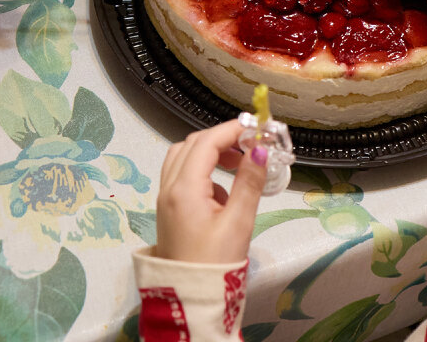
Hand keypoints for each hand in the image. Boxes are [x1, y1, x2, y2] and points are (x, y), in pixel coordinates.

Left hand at [155, 120, 268, 263]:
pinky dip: (203, 171)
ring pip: (184, 158)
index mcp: (184, 188)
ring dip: (210, 152)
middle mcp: (169, 188)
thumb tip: (260, 150)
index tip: (258, 128)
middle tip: (251, 144)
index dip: (232, 130)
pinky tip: (225, 192)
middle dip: (222, 138)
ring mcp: (166, 199)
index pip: (206, 142)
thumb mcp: (239, 222)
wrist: (189, 299)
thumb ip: (249, 182)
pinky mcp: (169, 210)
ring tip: (240, 163)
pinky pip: (182, 176)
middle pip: (192, 145)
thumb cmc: (215, 263)